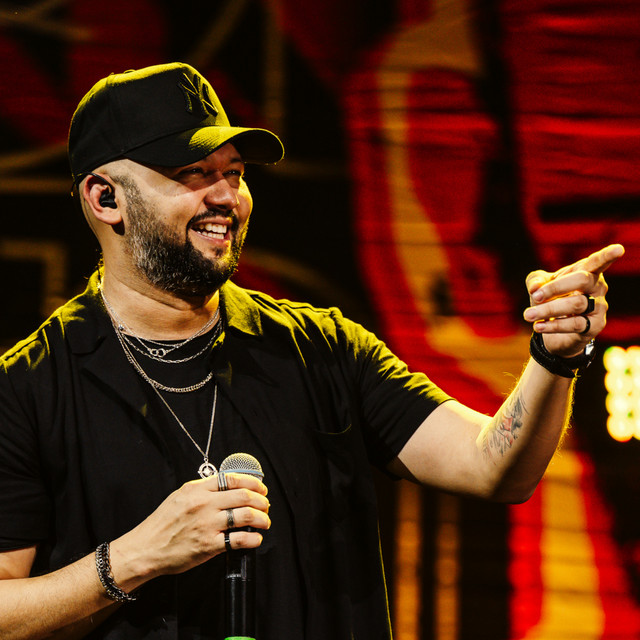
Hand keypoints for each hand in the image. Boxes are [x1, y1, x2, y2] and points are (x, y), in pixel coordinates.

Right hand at [111, 472, 270, 582]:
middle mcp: (204, 504)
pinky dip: (252, 539)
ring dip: (261, 519)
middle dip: (261, 501)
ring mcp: (207, 524)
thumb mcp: (180, 496)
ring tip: (265, 522)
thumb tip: (226, 484)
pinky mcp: (208, 545)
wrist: (146, 548)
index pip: (233, 479)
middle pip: (244, 495)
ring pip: (246, 515)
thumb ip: (202, 489)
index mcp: (197, 490)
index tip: (261, 488)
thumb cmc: (162, 523)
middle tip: (266, 506)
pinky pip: (238, 540)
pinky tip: (255, 539)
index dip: (253, 482)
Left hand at [523, 244, 624, 356]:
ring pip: (576, 304)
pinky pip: (575, 324)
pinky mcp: (595, 326)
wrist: (552, 328)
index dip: (606, 256)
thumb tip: (535, 288)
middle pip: (582, 280)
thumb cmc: (549, 299)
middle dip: (555, 287)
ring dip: (548, 309)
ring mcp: (599, 307)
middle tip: (535, 296)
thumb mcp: (538, 286)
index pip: (596, 262)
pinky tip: (538, 326)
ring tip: (528, 315)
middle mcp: (597, 287)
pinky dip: (553, 325)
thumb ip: (535, 281)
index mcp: (586, 272)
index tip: (618, 249)